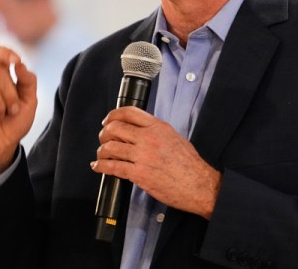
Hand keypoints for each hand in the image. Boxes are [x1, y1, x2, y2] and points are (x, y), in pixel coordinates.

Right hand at [0, 45, 36, 178]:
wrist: (3, 145)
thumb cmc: (14, 121)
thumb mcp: (30, 101)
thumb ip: (28, 80)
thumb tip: (19, 64)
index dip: (5, 53)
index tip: (16, 62)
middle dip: (11, 95)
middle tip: (12, 109)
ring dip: (2, 107)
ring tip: (0, 116)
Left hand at [91, 106, 221, 218]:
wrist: (198, 184)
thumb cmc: (189, 164)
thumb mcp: (174, 137)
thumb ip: (156, 131)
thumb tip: (139, 129)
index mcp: (158, 127)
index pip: (129, 112)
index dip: (113, 115)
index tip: (108, 120)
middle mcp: (149, 138)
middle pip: (115, 128)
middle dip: (104, 133)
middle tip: (103, 138)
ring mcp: (143, 156)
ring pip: (111, 147)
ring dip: (101, 151)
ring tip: (101, 155)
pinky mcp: (139, 174)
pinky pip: (113, 167)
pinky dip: (101, 166)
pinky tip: (98, 166)